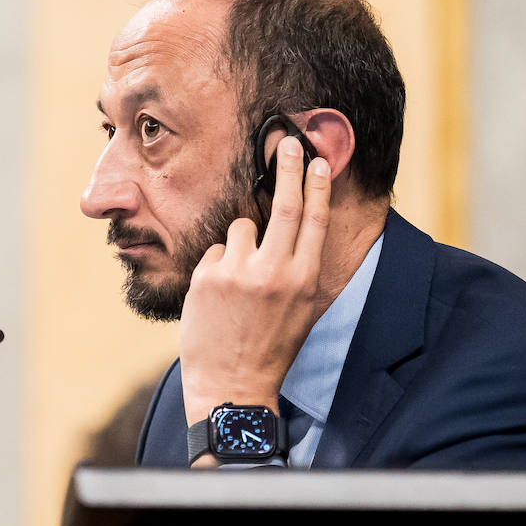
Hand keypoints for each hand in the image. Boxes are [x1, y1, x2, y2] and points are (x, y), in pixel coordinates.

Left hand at [178, 136, 331, 429]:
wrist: (233, 385)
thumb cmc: (271, 347)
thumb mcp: (301, 309)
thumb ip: (300, 267)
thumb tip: (300, 225)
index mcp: (304, 279)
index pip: (314, 220)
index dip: (315, 185)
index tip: (316, 159)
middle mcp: (274, 271)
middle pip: (284, 205)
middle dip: (286, 167)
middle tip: (285, 140)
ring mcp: (239, 272)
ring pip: (241, 227)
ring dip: (240, 243)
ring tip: (238, 283)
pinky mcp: (208, 276)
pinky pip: (215, 251)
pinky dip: (217, 265)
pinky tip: (218, 297)